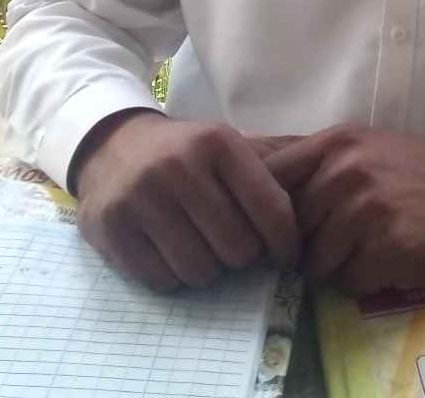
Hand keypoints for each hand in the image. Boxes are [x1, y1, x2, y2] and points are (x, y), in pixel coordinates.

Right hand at [74, 109, 300, 292]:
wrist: (113, 145)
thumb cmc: (184, 154)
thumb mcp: (226, 145)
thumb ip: (267, 175)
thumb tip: (311, 218)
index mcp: (218, 143)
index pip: (272, 210)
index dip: (286, 244)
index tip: (287, 258)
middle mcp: (180, 167)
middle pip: (238, 249)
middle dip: (241, 257)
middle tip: (232, 247)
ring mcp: (143, 198)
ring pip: (200, 271)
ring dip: (207, 271)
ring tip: (200, 248)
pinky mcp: (113, 228)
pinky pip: (162, 281)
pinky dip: (173, 278)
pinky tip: (170, 253)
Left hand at [265, 125, 424, 295]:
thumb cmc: (420, 174)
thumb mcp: (365, 149)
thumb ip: (316, 164)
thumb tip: (255, 185)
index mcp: (335, 142)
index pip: (268, 179)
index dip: (266, 210)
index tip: (279, 227)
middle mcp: (344, 170)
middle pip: (289, 230)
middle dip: (308, 244)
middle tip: (343, 240)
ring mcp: (364, 208)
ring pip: (315, 263)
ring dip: (337, 267)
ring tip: (370, 249)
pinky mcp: (385, 246)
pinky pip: (348, 283)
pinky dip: (365, 281)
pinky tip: (390, 261)